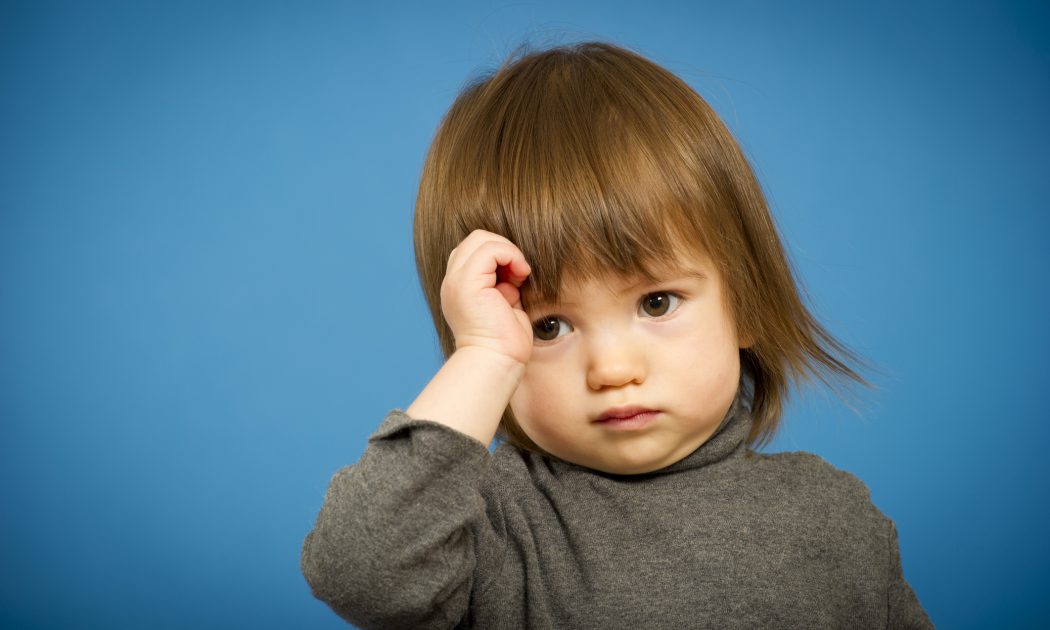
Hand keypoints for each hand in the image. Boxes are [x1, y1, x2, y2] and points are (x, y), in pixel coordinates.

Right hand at [440, 230, 532, 365]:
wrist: (496, 362)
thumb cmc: (506, 341)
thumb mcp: (504, 303)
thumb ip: (503, 282)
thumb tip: (515, 266)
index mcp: (459, 286)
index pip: (475, 250)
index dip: (499, 255)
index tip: (517, 277)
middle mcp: (452, 281)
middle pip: (476, 239)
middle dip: (504, 249)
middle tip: (519, 273)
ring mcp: (456, 281)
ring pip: (481, 238)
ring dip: (508, 251)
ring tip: (519, 275)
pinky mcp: (467, 283)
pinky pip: (490, 250)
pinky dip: (510, 255)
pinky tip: (520, 275)